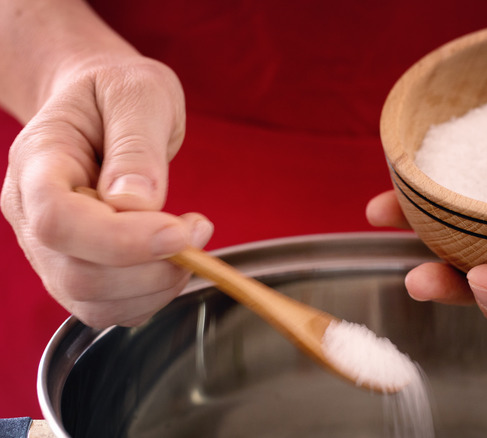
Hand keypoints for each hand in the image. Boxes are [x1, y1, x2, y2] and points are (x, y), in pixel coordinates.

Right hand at [1, 56, 212, 328]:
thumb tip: (137, 202)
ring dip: (157, 286)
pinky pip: (109, 309)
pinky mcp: (78, 270)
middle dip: (153, 266)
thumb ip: (136, 145)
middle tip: (198, 229)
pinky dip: (151, 296)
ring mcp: (50, 249)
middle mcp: (31, 214)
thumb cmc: (117, 91)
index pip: (58, 221)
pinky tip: (174, 259)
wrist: (101, 103)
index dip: (120, 240)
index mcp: (37, 163)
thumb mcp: (138, 93)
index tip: (179, 231)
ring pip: (93, 303)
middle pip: (78, 274)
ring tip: (191, 241)